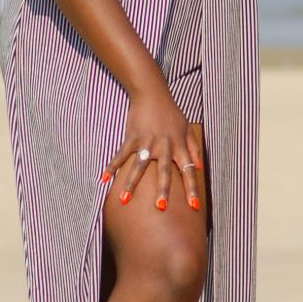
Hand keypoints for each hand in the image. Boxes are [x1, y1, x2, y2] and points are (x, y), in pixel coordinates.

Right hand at [105, 90, 204, 212]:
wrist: (152, 94)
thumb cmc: (171, 113)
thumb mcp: (187, 128)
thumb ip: (194, 148)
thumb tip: (199, 167)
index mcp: (179, 146)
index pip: (188, 170)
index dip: (192, 188)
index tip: (194, 206)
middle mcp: (164, 146)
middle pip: (164, 170)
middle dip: (163, 189)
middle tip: (161, 207)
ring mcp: (147, 142)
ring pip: (139, 166)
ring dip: (131, 183)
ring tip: (124, 200)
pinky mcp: (132, 138)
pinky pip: (121, 155)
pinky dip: (112, 166)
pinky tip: (103, 179)